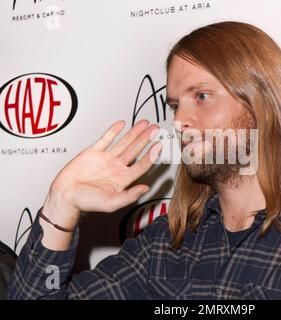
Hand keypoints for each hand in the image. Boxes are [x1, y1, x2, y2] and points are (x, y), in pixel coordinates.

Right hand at [43, 119, 161, 228]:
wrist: (65, 195)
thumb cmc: (86, 202)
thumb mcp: (110, 203)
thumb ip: (129, 196)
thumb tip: (146, 188)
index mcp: (122, 179)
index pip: (141, 165)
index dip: (151, 155)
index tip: (159, 146)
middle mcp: (116, 168)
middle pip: (135, 150)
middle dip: (146, 139)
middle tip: (155, 129)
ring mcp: (105, 159)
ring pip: (123, 142)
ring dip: (134, 133)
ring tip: (145, 124)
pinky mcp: (93, 152)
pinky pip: (106, 139)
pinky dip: (114, 131)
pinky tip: (123, 124)